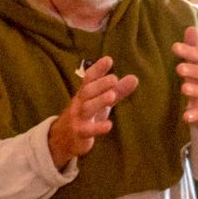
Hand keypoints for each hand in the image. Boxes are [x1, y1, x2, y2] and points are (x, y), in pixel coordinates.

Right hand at [47, 55, 138, 171]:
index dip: (98, 69)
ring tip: (112, 96)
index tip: (108, 60)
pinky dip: (97, 128)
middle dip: (100, 84)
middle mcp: (80, 103)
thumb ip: (118, 91)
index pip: (89, 79)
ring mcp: (78, 118)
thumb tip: (134, 78)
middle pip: (87, 91)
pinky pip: (87, 130)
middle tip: (114, 79)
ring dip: (99, 101)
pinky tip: (108, 126)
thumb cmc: (86, 116)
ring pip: (87, 108)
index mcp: (85, 94)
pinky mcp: (79, 134)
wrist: (62, 138)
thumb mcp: (102, 102)